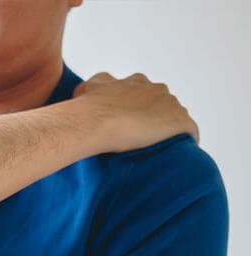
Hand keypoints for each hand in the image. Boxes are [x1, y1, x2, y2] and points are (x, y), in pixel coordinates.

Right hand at [73, 72, 198, 152]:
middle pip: (162, 103)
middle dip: (154, 117)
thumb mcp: (86, 89)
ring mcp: (170, 104)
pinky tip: (176, 153)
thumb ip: (94, 87)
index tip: (130, 121)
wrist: (95, 121)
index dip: (137, 108)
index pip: (144, 92)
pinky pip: (189, 132)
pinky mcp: (179, 121)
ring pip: (175, 116)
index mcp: (136, 82)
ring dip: (168, 129)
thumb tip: (88, 91)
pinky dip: (185, 140)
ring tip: (156, 147)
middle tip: (140, 136)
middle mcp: (155, 89)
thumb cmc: (88, 108)